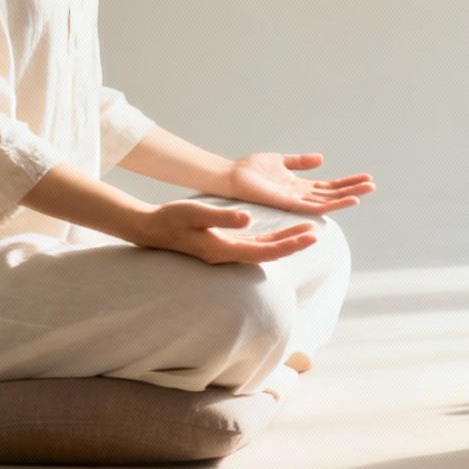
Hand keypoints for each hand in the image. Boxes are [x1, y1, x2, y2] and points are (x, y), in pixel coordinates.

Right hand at [133, 199, 319, 263]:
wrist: (153, 228)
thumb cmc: (172, 218)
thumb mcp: (196, 213)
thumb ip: (223, 217)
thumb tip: (248, 219)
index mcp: (224, 249)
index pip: (264, 251)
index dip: (288, 245)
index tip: (309, 236)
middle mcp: (228, 255)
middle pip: (268, 254)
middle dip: (293, 244)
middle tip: (316, 234)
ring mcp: (226, 252)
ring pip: (263, 250)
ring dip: (284, 242)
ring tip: (306, 232)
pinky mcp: (224, 246)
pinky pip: (254, 246)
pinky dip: (271, 241)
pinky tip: (281, 235)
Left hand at [228, 152, 375, 215]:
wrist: (230, 176)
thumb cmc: (249, 170)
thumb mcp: (280, 161)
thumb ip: (300, 161)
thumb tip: (320, 159)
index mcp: (298, 186)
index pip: (327, 186)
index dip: (346, 182)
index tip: (364, 178)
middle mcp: (299, 196)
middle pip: (332, 194)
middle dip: (352, 189)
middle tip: (372, 185)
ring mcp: (295, 201)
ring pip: (328, 201)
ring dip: (348, 195)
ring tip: (367, 190)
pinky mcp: (290, 204)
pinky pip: (316, 205)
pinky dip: (334, 202)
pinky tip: (349, 198)